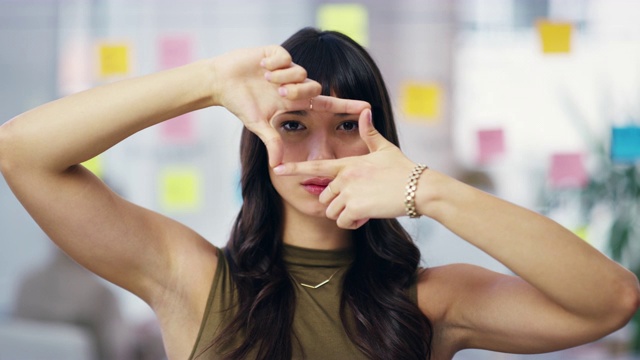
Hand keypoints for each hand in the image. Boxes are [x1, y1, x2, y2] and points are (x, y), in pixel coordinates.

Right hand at [211, 45, 369, 166]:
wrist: (221, 82)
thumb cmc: (241, 104)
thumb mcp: (259, 125)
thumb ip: (272, 142)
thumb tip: (277, 167)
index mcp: (295, 101)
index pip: (326, 104)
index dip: (346, 105)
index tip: (367, 108)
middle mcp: (295, 84)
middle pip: (314, 87)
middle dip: (297, 91)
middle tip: (279, 93)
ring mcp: (286, 68)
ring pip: (300, 71)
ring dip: (283, 77)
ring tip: (265, 79)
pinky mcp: (275, 53)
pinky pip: (285, 56)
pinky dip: (274, 63)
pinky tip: (261, 66)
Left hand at [273, 109, 417, 228]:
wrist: (419, 188)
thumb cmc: (403, 169)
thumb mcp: (385, 149)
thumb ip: (370, 134)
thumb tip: (365, 111)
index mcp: (348, 163)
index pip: (315, 166)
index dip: (294, 169)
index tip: (277, 170)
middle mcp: (345, 177)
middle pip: (324, 197)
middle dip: (337, 204)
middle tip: (359, 202)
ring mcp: (349, 192)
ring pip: (332, 212)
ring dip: (345, 215)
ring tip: (365, 209)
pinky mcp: (356, 207)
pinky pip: (343, 222)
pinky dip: (353, 224)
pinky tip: (367, 216)